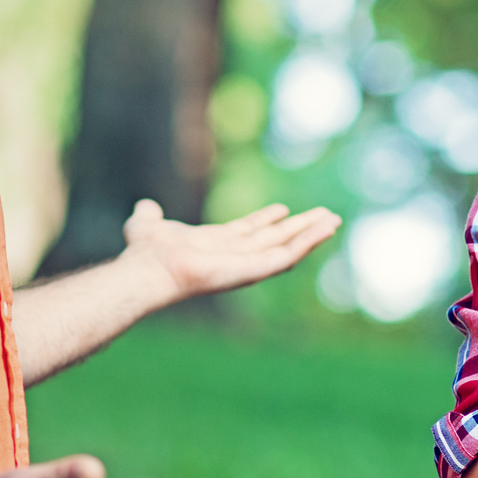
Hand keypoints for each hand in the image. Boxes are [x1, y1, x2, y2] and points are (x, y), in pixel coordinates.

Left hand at [120, 199, 340, 307]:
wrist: (149, 268)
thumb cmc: (145, 252)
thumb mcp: (146, 224)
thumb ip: (147, 215)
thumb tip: (143, 207)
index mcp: (217, 243)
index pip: (248, 231)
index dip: (266, 219)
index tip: (284, 209)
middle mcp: (235, 255)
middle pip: (275, 238)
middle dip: (299, 227)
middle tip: (324, 215)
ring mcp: (247, 264)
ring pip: (287, 247)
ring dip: (311, 234)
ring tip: (334, 221)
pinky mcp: (254, 270)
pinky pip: (287, 256)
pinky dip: (308, 243)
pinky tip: (324, 230)